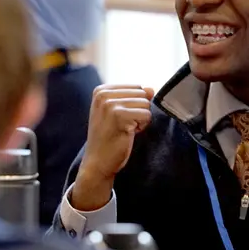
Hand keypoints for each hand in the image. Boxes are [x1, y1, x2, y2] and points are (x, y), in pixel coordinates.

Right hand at [70, 85, 153, 210]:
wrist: (97, 162)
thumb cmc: (109, 138)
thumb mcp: (118, 112)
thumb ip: (134, 98)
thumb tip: (151, 89)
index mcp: (101, 90)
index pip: (136, 87)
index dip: (134, 105)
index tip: (120, 119)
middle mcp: (103, 94)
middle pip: (142, 94)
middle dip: (138, 112)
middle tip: (123, 126)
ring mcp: (110, 104)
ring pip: (146, 104)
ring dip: (140, 120)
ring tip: (124, 129)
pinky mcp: (119, 115)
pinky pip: (146, 115)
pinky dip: (142, 127)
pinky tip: (127, 134)